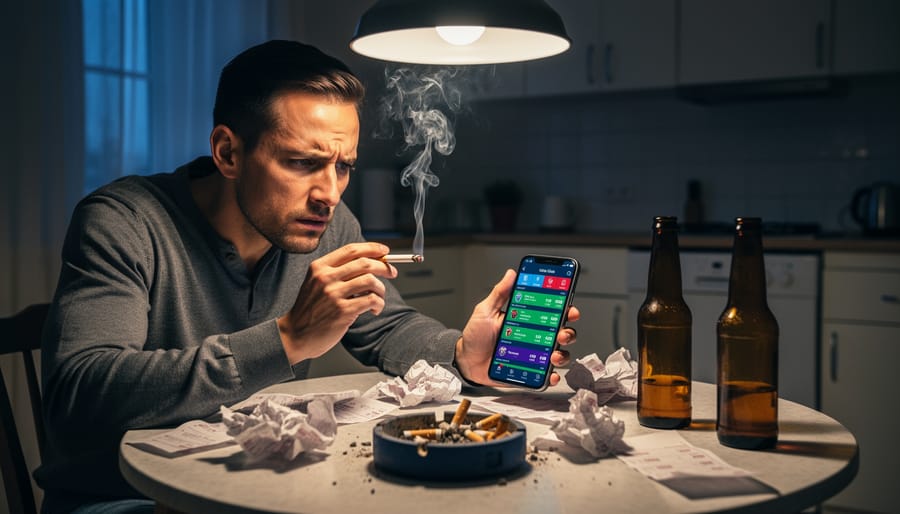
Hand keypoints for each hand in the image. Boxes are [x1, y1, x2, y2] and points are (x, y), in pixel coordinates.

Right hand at [278, 242, 396, 364]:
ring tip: (379, 297)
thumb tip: (371, 263)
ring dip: (381, 289)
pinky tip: (374, 309)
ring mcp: (334, 294)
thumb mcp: (316, 283)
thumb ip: (338, 272)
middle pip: (365, 263)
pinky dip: (379, 304)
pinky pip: (371, 300)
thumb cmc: (310, 310)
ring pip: (371, 281)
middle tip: (392, 272)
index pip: (351, 250)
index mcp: (320, 267)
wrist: (295, 335)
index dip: (372, 248)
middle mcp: (326, 278)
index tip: (385, 251)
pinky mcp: (343, 311)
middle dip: (384, 267)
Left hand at [454, 269, 579, 386]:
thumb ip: (499, 293)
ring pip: (558, 353)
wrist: (465, 361)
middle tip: (561, 332)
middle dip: (568, 331)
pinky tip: (551, 374)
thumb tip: (512, 274)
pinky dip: (552, 376)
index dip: (565, 308)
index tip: (569, 307)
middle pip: (560, 332)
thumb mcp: (485, 311)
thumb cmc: (475, 336)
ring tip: (553, 354)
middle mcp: (534, 337)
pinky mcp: (529, 372)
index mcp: (526, 319)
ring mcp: (533, 355)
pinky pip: (545, 375)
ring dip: (562, 354)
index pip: (551, 312)